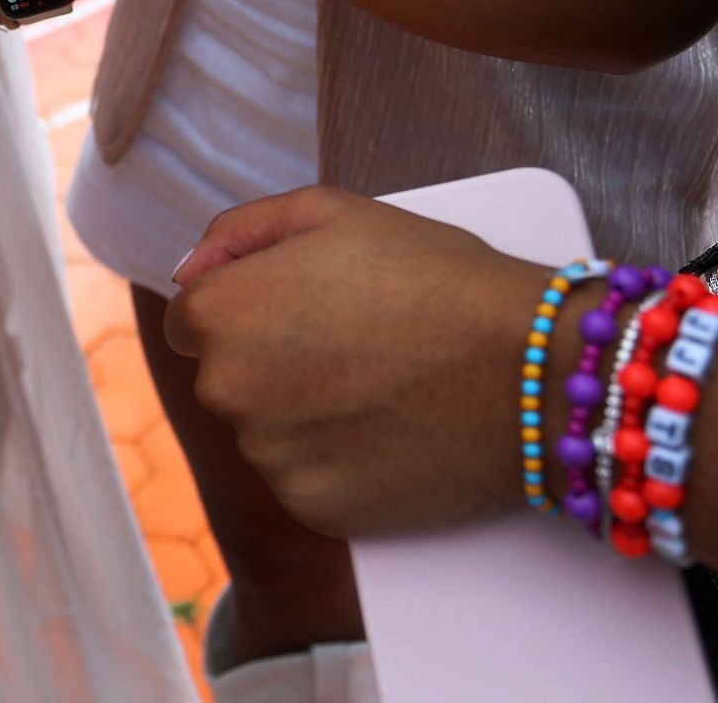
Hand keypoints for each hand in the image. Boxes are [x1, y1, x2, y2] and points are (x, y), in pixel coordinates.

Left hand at [165, 186, 557, 537]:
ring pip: (266, 431)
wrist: (528, 370)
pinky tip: (387, 430)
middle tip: (352, 345)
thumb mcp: (331, 212)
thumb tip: (189, 269)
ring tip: (378, 385)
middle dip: (271, 362)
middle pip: (226, 377)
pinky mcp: (313, 505)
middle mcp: (226, 389)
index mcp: (218, 314)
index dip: (248, 308)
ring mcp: (268, 454)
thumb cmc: (434, 277)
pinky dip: (337, 462)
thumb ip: (239, 231)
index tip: (300, 310)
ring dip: (303, 414)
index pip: (192, 319)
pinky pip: (306, 479)